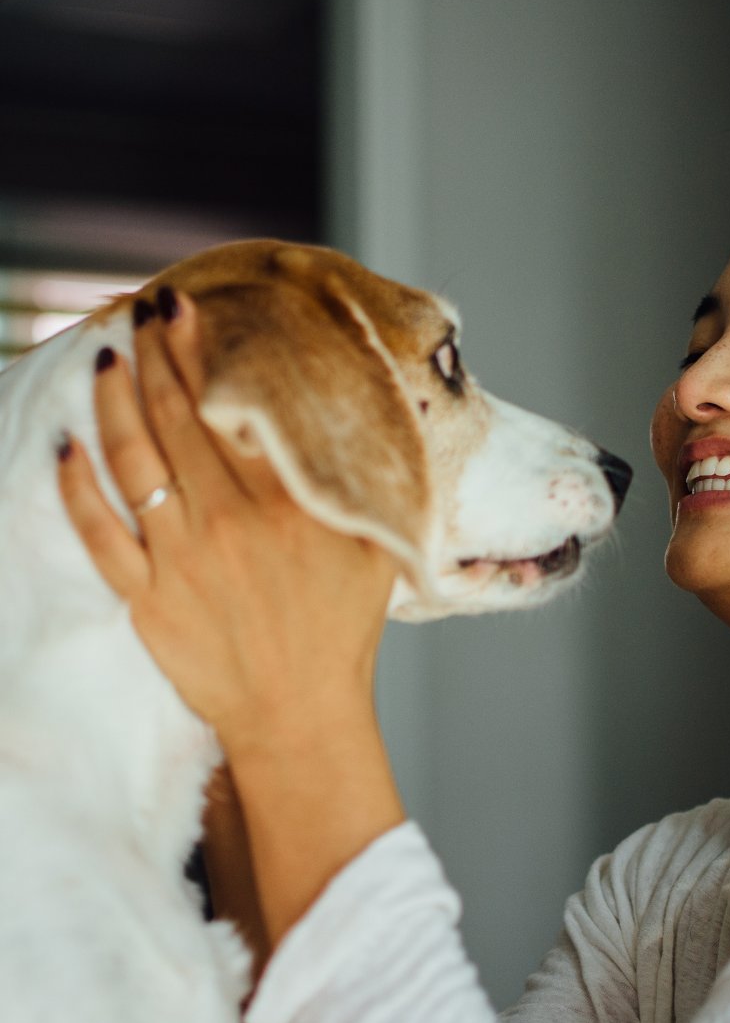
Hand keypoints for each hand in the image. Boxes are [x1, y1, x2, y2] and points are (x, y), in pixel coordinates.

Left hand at [57, 289, 397, 757]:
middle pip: (174, 418)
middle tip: (141, 312)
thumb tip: (352, 427)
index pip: (230, 407)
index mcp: (286, 503)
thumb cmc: (342, 631)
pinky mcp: (147, 596)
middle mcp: (228, 519)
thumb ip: (356, 487)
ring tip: (107, 357)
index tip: (183, 310)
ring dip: (113, 402)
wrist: (301, 713)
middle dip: (153, 356)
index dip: (201, 353)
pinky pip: (99, 532)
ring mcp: (181, 557)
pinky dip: (76, 488)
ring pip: (131, 460)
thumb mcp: (373, 549)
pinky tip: (64, 447)